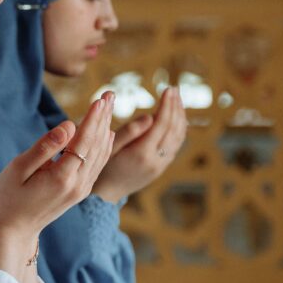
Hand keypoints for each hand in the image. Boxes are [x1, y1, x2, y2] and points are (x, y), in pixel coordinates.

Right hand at [0, 92, 114, 282]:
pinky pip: (98, 164)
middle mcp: (78, 184)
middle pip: (96, 145)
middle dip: (103, 118)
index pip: (83, 142)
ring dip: (106, 128)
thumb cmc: (9, 197)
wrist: (14, 229)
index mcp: (62, 178)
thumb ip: (44, 147)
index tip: (99, 100)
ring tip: (109, 106)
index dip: (92, 119)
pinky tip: (107, 132)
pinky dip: (104, 146)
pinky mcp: (80, 190)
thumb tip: (68, 126)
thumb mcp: (18, 169)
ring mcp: (81, 189)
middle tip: (109, 94)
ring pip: (100, 154)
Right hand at [93, 86, 186, 203]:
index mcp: (141, 153)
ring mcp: (161, 165)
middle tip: (174, 90)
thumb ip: (129, 132)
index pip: (161, 124)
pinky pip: (176, 144)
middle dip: (176, 107)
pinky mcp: (162, 167)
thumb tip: (150, 116)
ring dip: (180, 116)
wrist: (106, 193)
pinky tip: (176, 118)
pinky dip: (179, 128)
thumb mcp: (108, 147)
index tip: (168, 89)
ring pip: (178, 137)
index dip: (167, 105)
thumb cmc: (102, 166)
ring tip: (177, 100)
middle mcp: (156, 160)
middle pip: (173, 129)